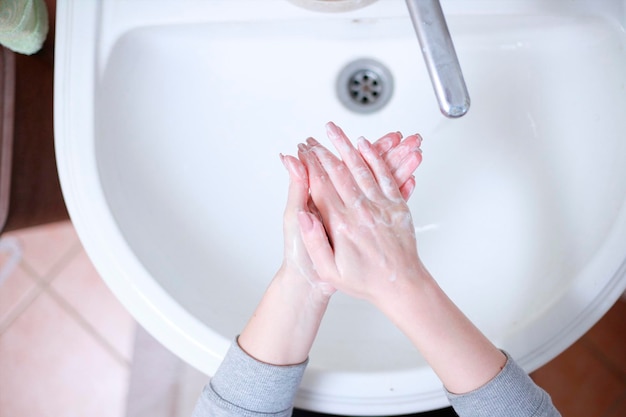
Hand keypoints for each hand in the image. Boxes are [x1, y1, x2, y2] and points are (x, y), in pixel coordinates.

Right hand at [296, 122, 427, 304]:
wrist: (401, 286)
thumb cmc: (365, 281)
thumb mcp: (329, 270)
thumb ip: (314, 242)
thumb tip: (303, 215)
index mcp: (341, 225)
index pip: (320, 186)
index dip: (309, 166)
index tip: (301, 153)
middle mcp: (361, 211)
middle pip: (338, 172)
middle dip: (323, 151)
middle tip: (313, 138)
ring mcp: (381, 206)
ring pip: (361, 167)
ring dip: (346, 146)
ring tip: (334, 131)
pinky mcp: (396, 206)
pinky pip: (385, 174)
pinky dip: (374, 157)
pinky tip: (365, 145)